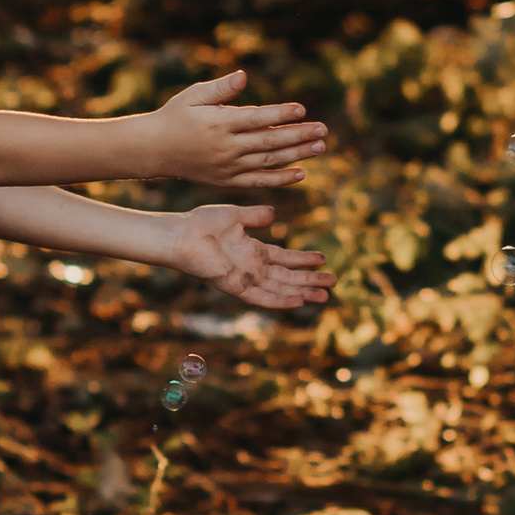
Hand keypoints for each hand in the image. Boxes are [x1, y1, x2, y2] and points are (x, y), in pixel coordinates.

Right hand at [146, 69, 328, 189]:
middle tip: (323, 130)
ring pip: (268, 161)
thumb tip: (243, 75)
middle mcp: (227, 148)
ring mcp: (228, 167)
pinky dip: (280, 179)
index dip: (280, 114)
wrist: (154, 150)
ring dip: (296, 155)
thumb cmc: (175, 116)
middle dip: (298, 135)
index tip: (302, 109)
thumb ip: (220, 88)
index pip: (256, 119)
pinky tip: (301, 174)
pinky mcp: (227, 181)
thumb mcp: (193, 96)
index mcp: (220, 123)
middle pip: (269, 141)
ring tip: (320, 147)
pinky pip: (258, 182)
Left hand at [168, 203, 330, 309]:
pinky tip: (298, 302)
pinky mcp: (236, 286)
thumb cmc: (202, 223)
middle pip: (287, 277)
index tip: (323, 259)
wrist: (182, 235)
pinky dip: (280, 300)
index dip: (304, 260)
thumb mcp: (235, 215)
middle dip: (310, 280)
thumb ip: (256, 216)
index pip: (284, 258)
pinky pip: (262, 297)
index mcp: (252, 251)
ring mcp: (245, 279)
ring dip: (302, 292)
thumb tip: (274, 213)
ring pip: (280, 289)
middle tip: (333, 282)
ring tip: (324, 295)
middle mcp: (251, 267)